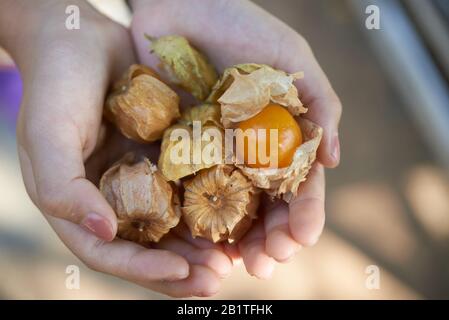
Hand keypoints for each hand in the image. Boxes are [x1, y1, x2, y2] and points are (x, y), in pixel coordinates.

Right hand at [4, 0, 230, 296]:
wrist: (81, 41)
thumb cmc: (56, 85)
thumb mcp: (47, 135)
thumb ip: (63, 188)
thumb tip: (106, 233)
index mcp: (80, 205)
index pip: (110, 252)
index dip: (143, 270)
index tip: (181, 273)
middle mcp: (113, 199)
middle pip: (148, 248)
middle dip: (181, 269)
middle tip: (216, 279)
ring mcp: (142, 180)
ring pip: (173, 225)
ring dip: (201, 246)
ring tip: (232, 261)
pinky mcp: (166, 158)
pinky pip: (190, 188)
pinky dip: (211, 207)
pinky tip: (236, 217)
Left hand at [131, 0, 341, 277]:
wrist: (181, 5)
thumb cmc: (240, 24)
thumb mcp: (291, 58)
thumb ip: (320, 103)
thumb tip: (335, 160)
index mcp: (279, 134)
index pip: (297, 183)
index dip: (303, 213)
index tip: (302, 236)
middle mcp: (248, 150)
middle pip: (264, 205)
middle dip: (271, 237)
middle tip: (269, 262)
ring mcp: (213, 153)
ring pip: (230, 208)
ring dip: (239, 240)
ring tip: (245, 264)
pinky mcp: (178, 149)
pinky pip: (189, 190)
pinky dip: (199, 220)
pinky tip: (204, 242)